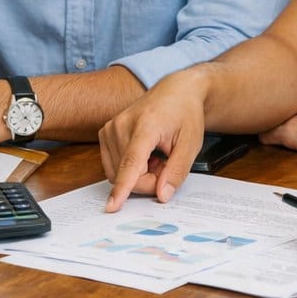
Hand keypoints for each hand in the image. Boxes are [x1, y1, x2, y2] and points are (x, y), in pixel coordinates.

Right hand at [98, 73, 207, 211]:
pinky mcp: (105, 133)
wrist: (175, 91)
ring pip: (117, 173)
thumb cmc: (185, 115)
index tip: (112, 206)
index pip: (131, 162)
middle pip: (127, 174)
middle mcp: (122, 125)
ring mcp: (110, 128)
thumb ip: (176, 172)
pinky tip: (145, 156)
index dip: (123, 187)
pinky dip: (130, 168)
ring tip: (157, 158)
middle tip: (167, 167)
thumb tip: (161, 195)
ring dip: (139, 175)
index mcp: (146, 125)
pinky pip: (113, 166)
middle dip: (148, 181)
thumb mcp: (191, 145)